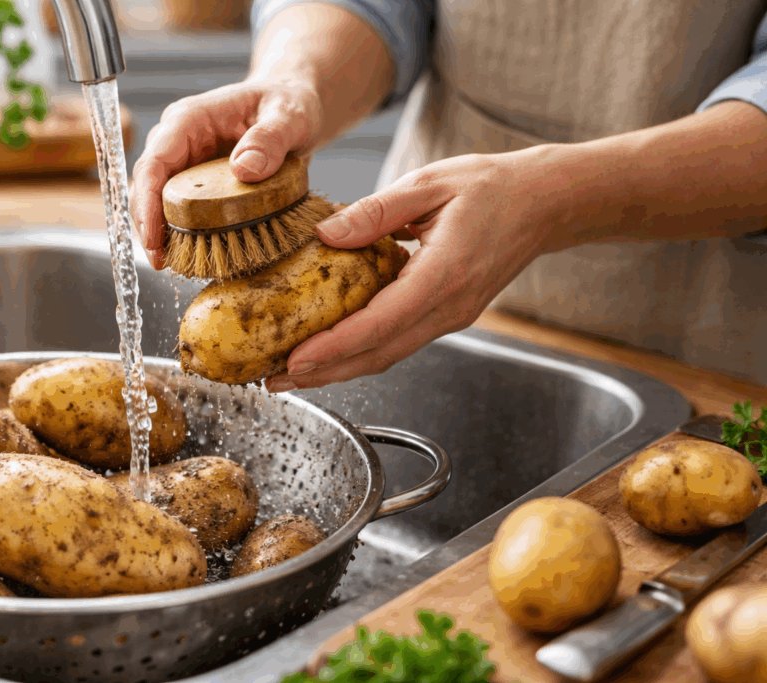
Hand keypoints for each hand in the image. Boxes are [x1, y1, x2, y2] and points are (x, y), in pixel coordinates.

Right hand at [128, 76, 324, 268]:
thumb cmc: (288, 103)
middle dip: (148, 226)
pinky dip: (185, 235)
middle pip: (146, 188)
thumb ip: (271, 138)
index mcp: (189, 120)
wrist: (292, 109)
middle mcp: (179, 142)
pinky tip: (196, 257)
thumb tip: (245, 169)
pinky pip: (182, 212)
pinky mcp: (197, 185)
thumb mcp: (290, 116)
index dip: (145, 202)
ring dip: (164, 235)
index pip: (153, 162)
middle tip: (163, 262)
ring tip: (178, 265)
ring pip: (158, 203)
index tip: (153, 239)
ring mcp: (185, 164)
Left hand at [264, 149, 560, 391]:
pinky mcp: (448, 315)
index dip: (333, 348)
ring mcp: (451, 316)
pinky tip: (332, 350)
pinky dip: (361, 352)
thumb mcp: (428, 183)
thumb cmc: (492, 187)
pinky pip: (399, 341)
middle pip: (378, 354)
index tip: (294, 361)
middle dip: (324, 373)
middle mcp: (448, 307)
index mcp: (443, 275)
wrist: (546, 203)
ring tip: (292, 374)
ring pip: (387, 354)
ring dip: (339, 369)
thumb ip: (375, 211)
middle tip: (275, 381)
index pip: (379, 324)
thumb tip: (326, 235)